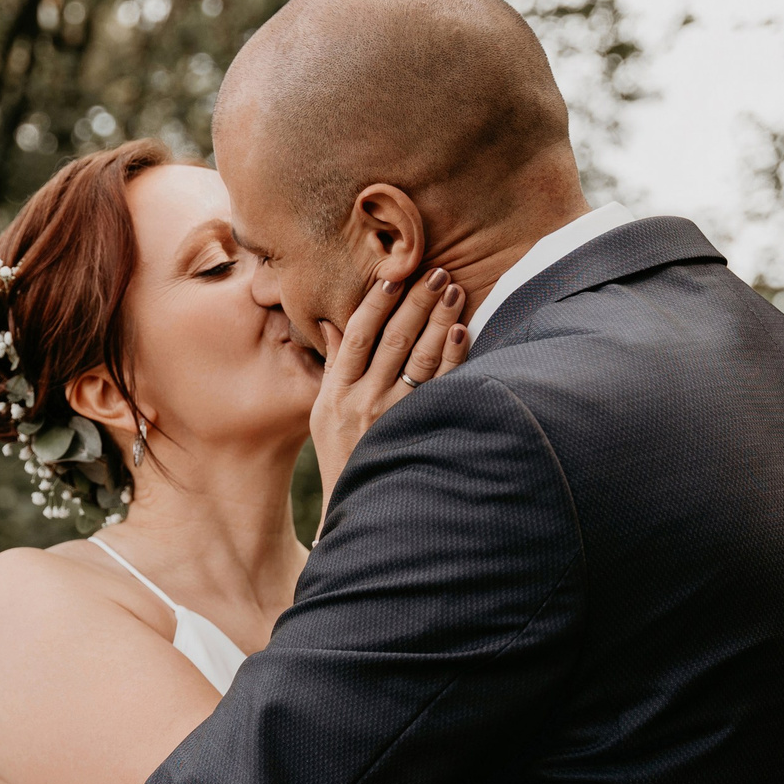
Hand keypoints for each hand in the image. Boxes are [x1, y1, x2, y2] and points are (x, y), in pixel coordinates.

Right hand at [311, 267, 466, 531]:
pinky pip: (442, 387)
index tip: (392, 276)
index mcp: (336, 395)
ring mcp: (394, 418)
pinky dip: (453, 358)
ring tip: (452, 290)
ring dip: (438, 320)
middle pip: (393, 340)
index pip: (357, 337)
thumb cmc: (341, 459)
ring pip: (420, 358)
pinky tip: (462, 332)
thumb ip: (333, 368)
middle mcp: (363, 404)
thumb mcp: (321, 415)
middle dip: (415, 302)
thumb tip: (333, 325)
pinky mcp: (420, 431)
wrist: (357, 512)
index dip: (375, 304)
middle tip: (434, 271)